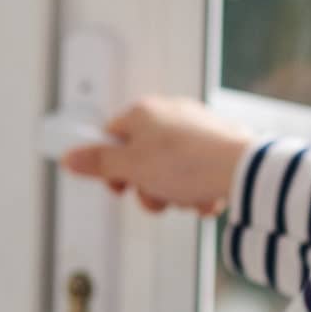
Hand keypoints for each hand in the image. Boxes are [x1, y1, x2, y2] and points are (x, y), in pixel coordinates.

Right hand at [60, 94, 254, 215]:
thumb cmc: (188, 163)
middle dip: (147, 186)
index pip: (111, 136)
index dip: (111, 167)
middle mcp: (170, 113)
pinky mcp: (220, 144)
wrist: (241, 170)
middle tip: (157, 197)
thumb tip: (69, 157)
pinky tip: (207, 199)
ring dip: (175, 193)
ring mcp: (197, 128)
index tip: (118, 186)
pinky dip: (199, 190)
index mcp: (143, 112)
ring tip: (187, 198)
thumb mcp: (131, 168)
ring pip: (171, 170)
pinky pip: (198, 172)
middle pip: (142, 158)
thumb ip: (98, 164)